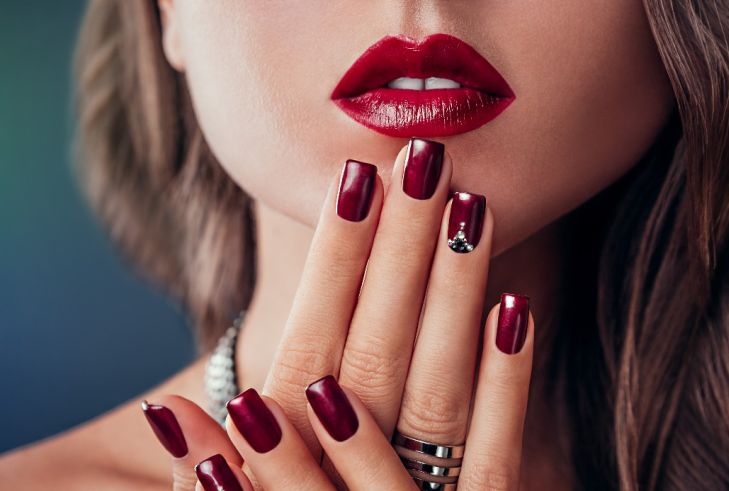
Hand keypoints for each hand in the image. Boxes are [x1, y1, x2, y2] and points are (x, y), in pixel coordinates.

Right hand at [142, 138, 534, 489]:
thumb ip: (214, 469)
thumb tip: (166, 412)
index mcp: (291, 463)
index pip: (309, 348)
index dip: (334, 263)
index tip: (354, 179)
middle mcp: (350, 477)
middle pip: (376, 354)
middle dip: (397, 255)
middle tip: (419, 158)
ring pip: (439, 393)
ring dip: (453, 298)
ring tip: (470, 207)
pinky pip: (498, 453)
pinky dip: (509, 382)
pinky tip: (516, 307)